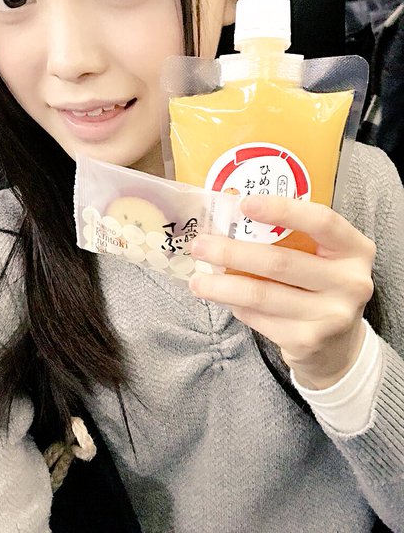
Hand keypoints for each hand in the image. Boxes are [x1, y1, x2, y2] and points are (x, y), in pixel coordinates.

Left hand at [189, 195, 375, 388]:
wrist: (340, 348)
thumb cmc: (320, 288)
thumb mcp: (321, 258)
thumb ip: (291, 240)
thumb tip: (229, 222)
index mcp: (355, 250)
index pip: (321, 221)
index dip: (282, 210)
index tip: (243, 203)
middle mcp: (351, 282)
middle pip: (280, 261)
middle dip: (231, 252)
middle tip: (199, 246)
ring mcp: (331, 315)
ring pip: (262, 294)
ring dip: (221, 286)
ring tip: (196, 282)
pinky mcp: (309, 340)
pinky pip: (259, 317)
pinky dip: (236, 306)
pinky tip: (223, 299)